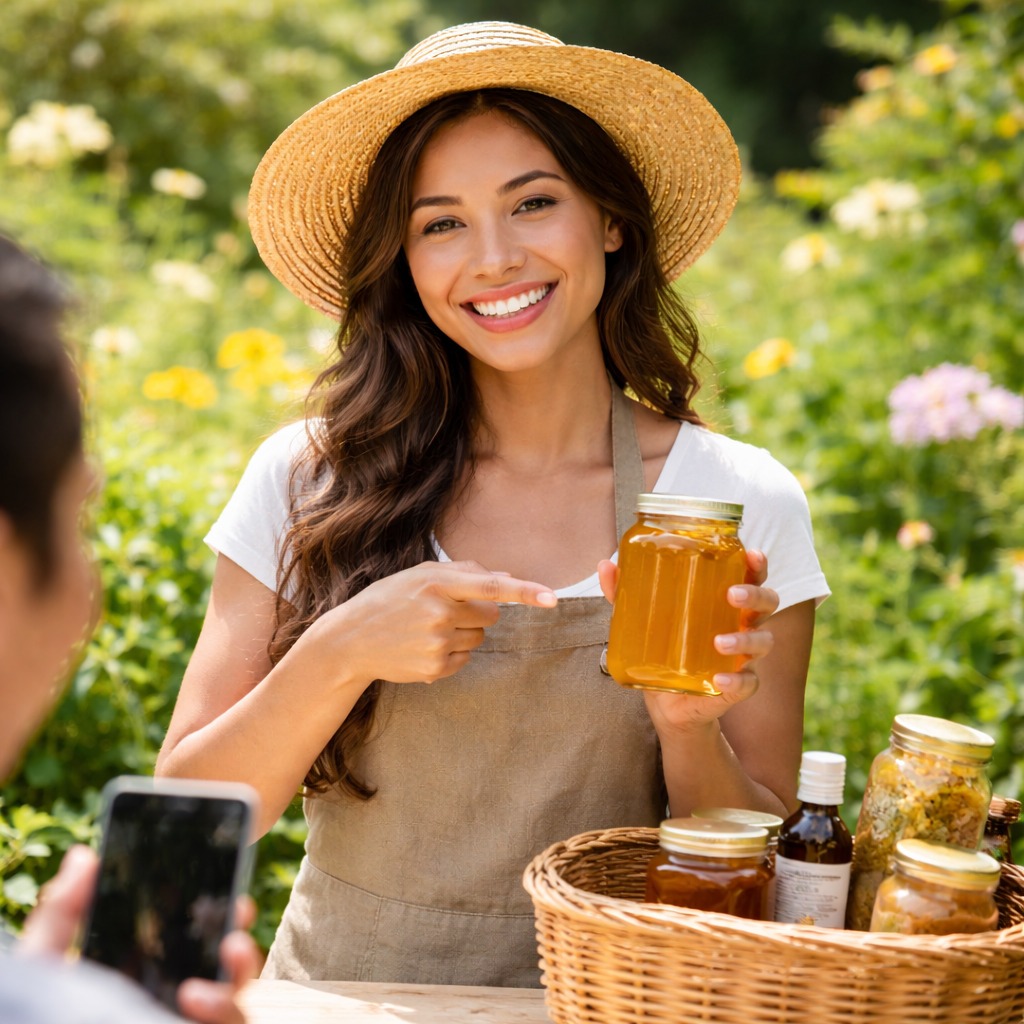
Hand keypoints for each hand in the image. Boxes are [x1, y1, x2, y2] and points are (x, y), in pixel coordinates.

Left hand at [19, 845, 260, 1023]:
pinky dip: (222, 1012)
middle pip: (225, 973)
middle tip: (237, 912)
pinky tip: (192, 1001)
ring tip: (221, 960)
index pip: (192, 943)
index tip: (224, 883)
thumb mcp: (41, 971)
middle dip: (240, 941)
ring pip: (237, 1009)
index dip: (215, 911)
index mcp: (143, 980)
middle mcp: (171, 1008)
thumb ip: (59, 916)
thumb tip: (83, 857)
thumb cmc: (36, 1018)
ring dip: (240, 979)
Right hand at [309, 559, 556, 685]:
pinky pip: (466, 659)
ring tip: (428, 628)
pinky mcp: (434, 669)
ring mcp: (437, 645)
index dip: (525, 592)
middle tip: (445, 610)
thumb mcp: (420, 575)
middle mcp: (439, 614)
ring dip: (464, 632)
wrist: (350, 640)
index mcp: (436, 584)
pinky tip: (424, 646)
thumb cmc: (389, 599)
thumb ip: (465, 572)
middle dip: (477, 612)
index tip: (552, 598)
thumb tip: (508, 577)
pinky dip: (453, 653)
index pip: (490, 587)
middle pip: (492, 615)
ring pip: (480, 638)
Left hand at [597, 549, 778, 733]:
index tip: (752, 554)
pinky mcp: (735, 688)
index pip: (751, 577)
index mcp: (724, 604)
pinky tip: (720, 679)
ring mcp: (742, 658)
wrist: (666, 705)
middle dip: (755, 595)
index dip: (757, 565)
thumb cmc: (662, 648)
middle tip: (731, 595)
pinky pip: (748, 683)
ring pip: (763, 642)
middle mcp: (740, 626)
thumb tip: (605, 564)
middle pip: (767, 604)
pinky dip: (737, 681)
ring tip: (719, 641)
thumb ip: (625, 593)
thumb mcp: (640, 619)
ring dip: (745, 639)